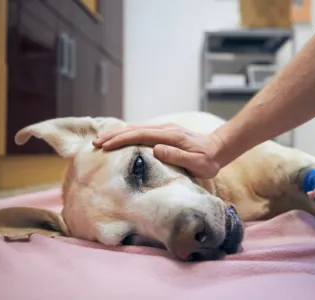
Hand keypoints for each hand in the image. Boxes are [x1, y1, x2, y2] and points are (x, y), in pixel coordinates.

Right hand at [92, 123, 224, 178]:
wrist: (218, 148)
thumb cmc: (208, 160)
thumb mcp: (197, 163)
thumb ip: (177, 156)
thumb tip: (156, 149)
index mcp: (170, 136)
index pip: (141, 135)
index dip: (122, 139)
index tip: (106, 145)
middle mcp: (165, 129)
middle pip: (134, 128)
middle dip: (114, 135)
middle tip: (95, 142)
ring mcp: (164, 129)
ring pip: (136, 128)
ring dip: (118, 133)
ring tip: (101, 140)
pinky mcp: (163, 133)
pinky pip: (141, 131)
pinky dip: (127, 133)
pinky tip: (118, 137)